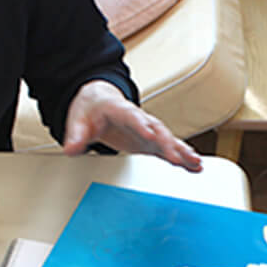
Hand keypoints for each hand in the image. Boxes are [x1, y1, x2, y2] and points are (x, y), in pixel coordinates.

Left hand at [63, 79, 202, 171]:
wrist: (100, 100)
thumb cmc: (92, 108)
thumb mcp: (79, 120)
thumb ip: (77, 135)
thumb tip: (71, 149)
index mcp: (121, 110)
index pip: (134, 117)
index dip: (142, 126)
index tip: (150, 135)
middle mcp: (139, 119)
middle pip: (157, 130)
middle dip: (168, 143)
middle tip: (177, 157)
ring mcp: (148, 130)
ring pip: (168, 139)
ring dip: (181, 151)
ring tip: (195, 162)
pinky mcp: (151, 141)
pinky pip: (169, 148)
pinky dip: (182, 156)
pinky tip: (195, 166)